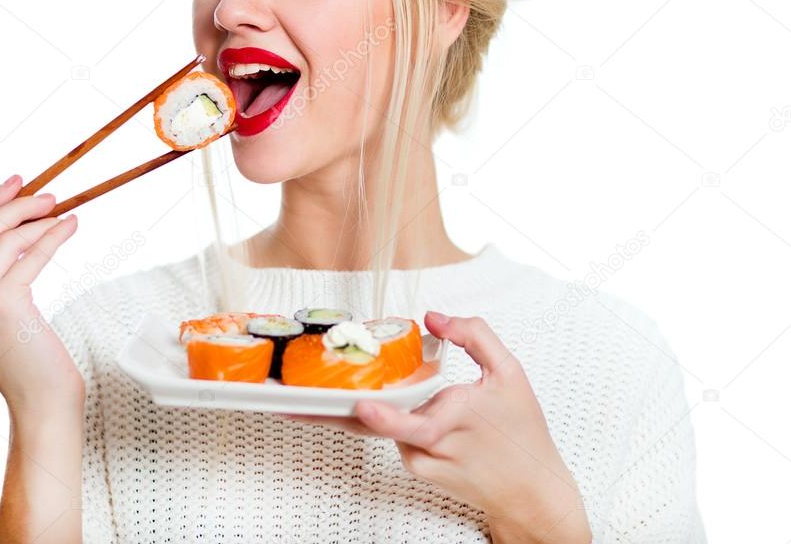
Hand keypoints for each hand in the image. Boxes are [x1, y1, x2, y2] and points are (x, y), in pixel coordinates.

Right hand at [0, 175, 82, 417]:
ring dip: (37, 218)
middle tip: (46, 194)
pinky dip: (53, 235)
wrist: (41, 401)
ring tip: (62, 211)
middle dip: (12, 204)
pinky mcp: (3, 304)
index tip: (14, 185)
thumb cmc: (27, 357)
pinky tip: (69, 227)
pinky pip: (30, 254)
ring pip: (3, 239)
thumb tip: (10, 222)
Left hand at [284, 311, 590, 542]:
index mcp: (452, 421)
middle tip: (282, 396)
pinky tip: (374, 399)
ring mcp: (418, 461)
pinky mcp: (415, 469)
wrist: (532, 495)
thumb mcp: (511, 374)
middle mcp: (427, 446)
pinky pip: (389, 435)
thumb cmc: (524, 434)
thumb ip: (475, 336)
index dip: (378, 415)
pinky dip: (378, 416)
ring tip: (315, 385)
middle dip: (323, 411)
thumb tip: (434, 317)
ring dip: (355, 405)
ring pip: (377, 426)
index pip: (406, 421)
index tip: (357, 403)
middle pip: (369, 424)